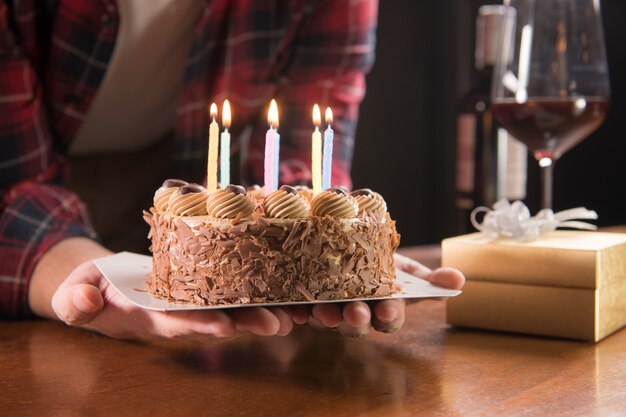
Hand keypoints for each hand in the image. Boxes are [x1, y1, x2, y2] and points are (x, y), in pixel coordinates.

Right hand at [50, 261, 293, 340]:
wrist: (106, 284)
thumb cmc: (92, 289)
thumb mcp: (76, 294)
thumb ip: (76, 300)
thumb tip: (84, 299)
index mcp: (151, 317)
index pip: (179, 322)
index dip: (200, 325)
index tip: (224, 326)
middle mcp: (180, 313)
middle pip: (217, 318)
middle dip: (246, 321)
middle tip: (276, 323)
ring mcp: (194, 301)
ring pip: (231, 306)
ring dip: (260, 310)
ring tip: (290, 313)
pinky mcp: (203, 286)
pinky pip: (232, 288)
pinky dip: (259, 290)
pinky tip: (286, 289)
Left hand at [290, 253, 464, 336]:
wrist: (350, 249)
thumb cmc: (382, 265)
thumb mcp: (406, 269)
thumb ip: (430, 279)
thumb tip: (459, 280)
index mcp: (384, 308)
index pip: (390, 319)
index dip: (389, 316)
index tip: (388, 311)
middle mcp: (358, 314)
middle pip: (358, 324)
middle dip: (356, 320)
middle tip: (354, 313)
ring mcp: (332, 310)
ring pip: (328, 319)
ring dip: (325, 317)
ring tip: (322, 310)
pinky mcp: (307, 304)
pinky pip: (300, 311)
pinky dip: (297, 310)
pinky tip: (295, 306)